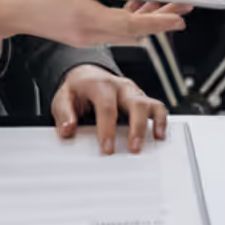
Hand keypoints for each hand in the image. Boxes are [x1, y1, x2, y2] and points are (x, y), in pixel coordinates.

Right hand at [0, 0, 187, 54]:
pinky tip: (141, 3)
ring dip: (148, 18)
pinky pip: (114, 29)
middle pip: (135, 31)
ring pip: (126, 32)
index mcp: (84, 17)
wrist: (5, 9)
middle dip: (162, 18)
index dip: (158, 22)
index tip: (179, 17)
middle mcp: (88, 32)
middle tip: (186, 5)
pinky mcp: (82, 34)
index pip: (130, 25)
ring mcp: (85, 36)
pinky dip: (131, 18)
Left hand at [52, 64, 168, 154]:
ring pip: (149, 104)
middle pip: (135, 103)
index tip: (107, 149)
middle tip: (133, 148)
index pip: (107, 106)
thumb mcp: (62, 99)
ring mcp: (132, 91)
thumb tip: (68, 129)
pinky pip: (156, 106)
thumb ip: (64, 114)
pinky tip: (160, 134)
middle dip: (137, 127)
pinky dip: (161, 120)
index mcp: (99, 85)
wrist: (87, 75)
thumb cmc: (76, 90)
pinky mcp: (140, 98)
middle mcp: (119, 86)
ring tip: (153, 141)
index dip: (107, 129)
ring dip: (152, 124)